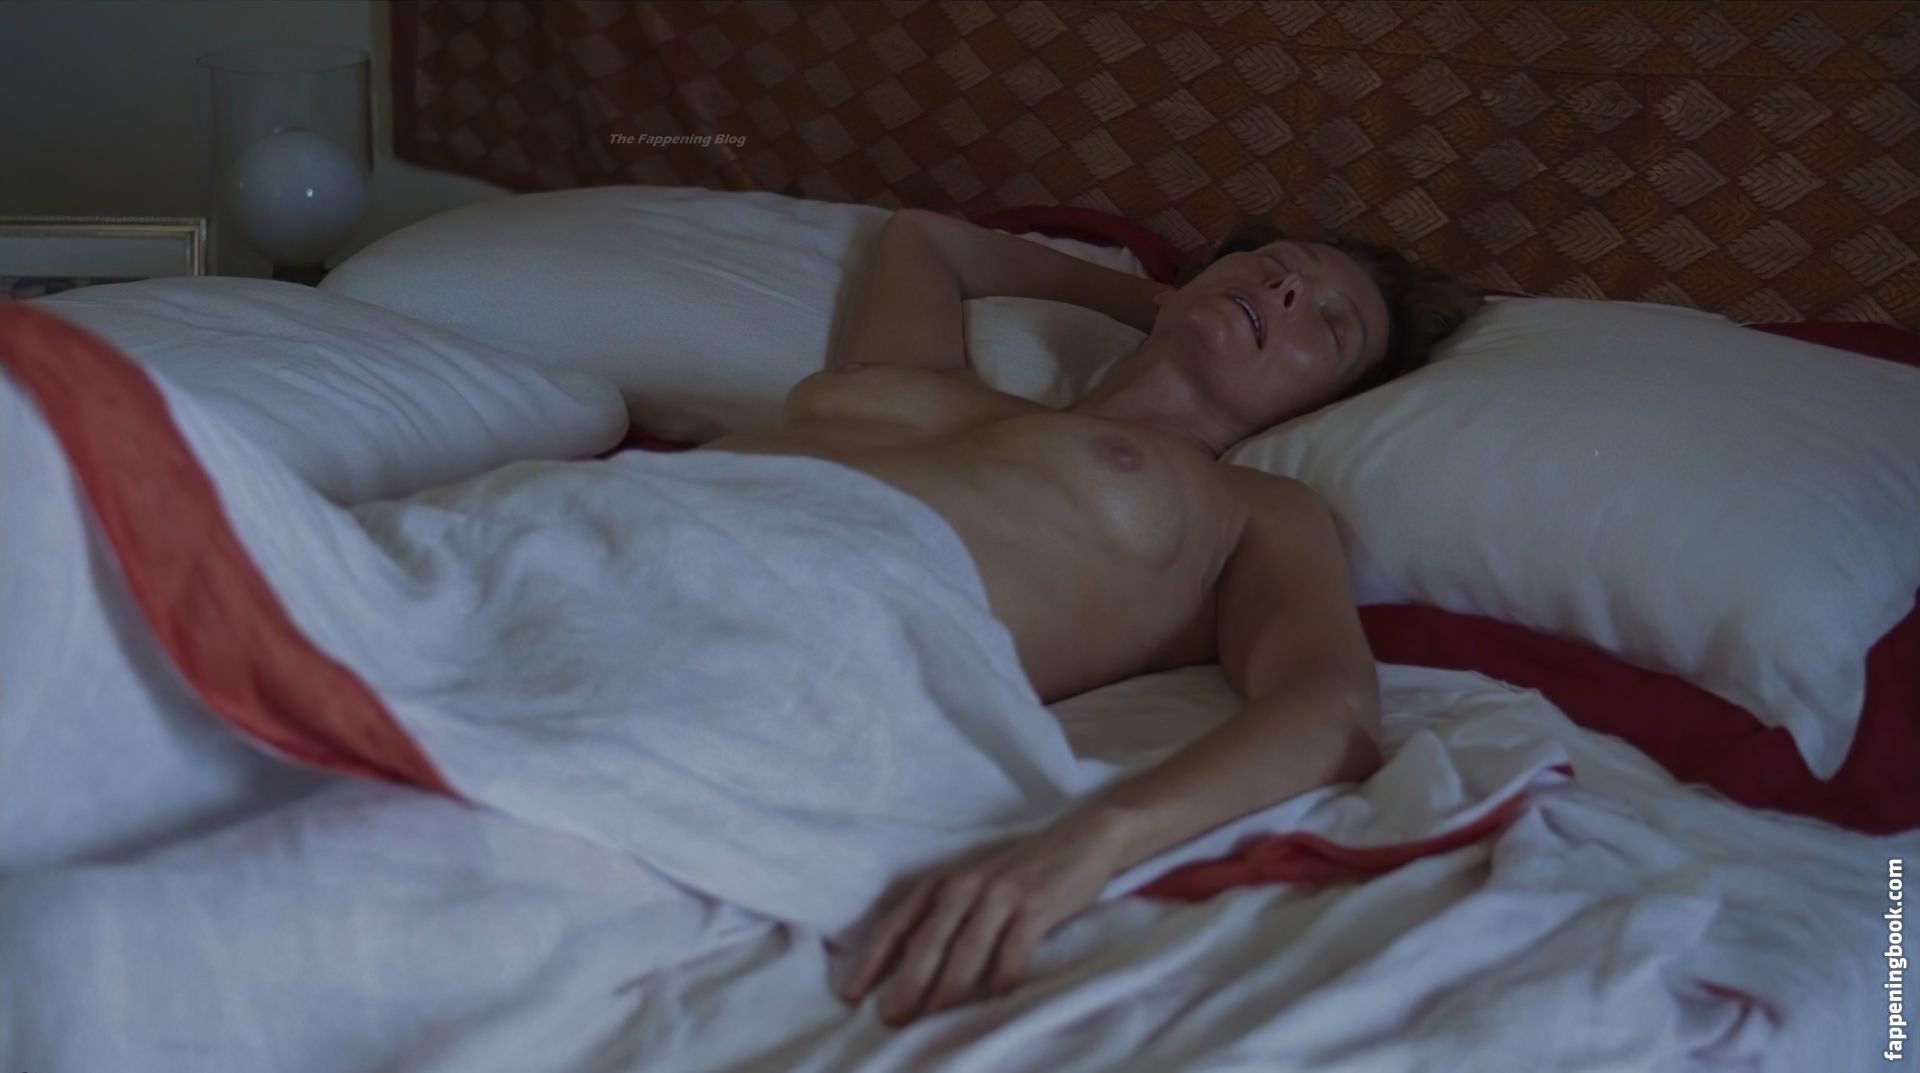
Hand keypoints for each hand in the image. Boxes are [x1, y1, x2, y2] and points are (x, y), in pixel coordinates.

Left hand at [840, 811, 1132, 1024]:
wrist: (1080, 839)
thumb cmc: (1022, 871)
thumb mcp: (974, 886)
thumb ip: (945, 917)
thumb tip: (907, 967)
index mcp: (944, 882)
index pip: (897, 923)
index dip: (872, 960)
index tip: (851, 994)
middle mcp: (964, 885)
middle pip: (927, 942)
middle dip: (905, 984)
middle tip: (889, 1019)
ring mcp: (999, 894)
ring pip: (965, 952)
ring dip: (947, 992)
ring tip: (933, 1022)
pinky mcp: (1034, 905)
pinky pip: (1011, 952)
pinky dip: (1001, 982)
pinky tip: (995, 1006)